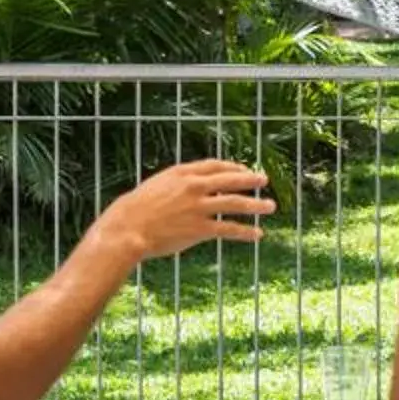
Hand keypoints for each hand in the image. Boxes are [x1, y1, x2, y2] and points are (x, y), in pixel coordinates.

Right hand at [98, 161, 272, 260]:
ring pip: (235, 203)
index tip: (243, 169)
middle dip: (250, 179)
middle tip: (264, 179)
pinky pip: (229, 229)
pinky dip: (246, 232)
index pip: (214, 166)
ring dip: (256, 204)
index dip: (232, 167)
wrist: (127, 229)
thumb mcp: (156, 187)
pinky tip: (258, 234)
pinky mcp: (199, 229)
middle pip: (230, 179)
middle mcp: (193, 187)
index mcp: (181, 173)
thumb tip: (191, 189)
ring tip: (271, 206)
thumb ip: (177, 186)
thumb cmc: (134, 210)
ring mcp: (198, 207)